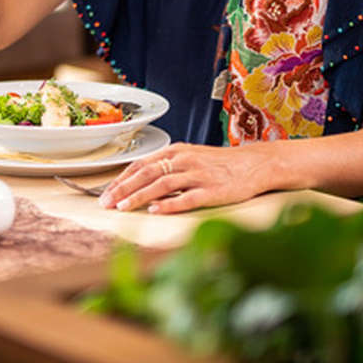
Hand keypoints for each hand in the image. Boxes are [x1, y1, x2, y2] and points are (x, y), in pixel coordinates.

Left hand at [97, 142, 275, 213]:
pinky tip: (156, 211)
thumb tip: (139, 182)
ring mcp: (198, 175)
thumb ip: (167, 167)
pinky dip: (170, 204)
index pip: (140, 165)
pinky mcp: (213, 191)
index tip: (105, 193)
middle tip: (106, 203)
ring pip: (162, 184)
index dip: (121, 179)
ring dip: (140, 196)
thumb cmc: (220, 164)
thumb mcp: (190, 157)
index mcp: (176, 151)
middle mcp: (184, 161)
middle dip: (123, 189)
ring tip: (123, 208)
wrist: (256, 164)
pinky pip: (188, 197)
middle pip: (146, 174)